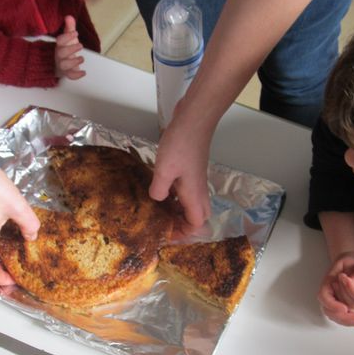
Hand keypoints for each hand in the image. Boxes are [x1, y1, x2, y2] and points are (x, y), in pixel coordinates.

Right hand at [55, 16, 84, 79]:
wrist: (60, 64)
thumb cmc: (65, 49)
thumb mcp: (68, 38)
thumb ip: (69, 28)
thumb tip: (69, 16)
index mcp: (59, 45)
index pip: (60, 41)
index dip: (67, 37)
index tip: (75, 32)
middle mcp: (59, 55)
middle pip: (61, 53)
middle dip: (71, 49)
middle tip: (80, 45)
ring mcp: (63, 65)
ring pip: (64, 65)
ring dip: (73, 62)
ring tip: (82, 58)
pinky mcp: (67, 73)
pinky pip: (70, 76)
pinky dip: (76, 75)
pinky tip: (83, 72)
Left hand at [150, 95, 212, 231]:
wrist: (194, 119)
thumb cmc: (182, 143)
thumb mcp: (164, 170)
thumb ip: (159, 190)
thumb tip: (156, 200)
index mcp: (193, 195)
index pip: (196, 224)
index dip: (183, 233)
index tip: (166, 235)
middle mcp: (197, 190)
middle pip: (195, 216)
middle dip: (180, 224)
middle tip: (161, 225)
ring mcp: (194, 179)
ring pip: (188, 203)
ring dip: (175, 210)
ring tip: (155, 211)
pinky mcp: (189, 169)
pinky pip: (183, 190)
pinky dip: (172, 195)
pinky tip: (157, 190)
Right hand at [317, 252, 353, 325]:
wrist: (350, 260)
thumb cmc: (349, 260)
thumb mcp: (350, 259)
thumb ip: (350, 271)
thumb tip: (351, 282)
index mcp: (328, 282)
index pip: (324, 297)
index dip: (333, 304)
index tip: (344, 308)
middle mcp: (329, 292)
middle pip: (328, 310)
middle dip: (341, 317)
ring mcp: (334, 299)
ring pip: (334, 315)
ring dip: (345, 321)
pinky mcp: (341, 303)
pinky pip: (341, 315)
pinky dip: (348, 320)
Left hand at [341, 252, 353, 308]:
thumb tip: (352, 280)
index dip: (350, 288)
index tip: (343, 276)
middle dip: (343, 290)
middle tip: (340, 276)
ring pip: (348, 307)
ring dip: (339, 295)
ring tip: (338, 280)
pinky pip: (346, 305)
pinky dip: (339, 297)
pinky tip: (338, 285)